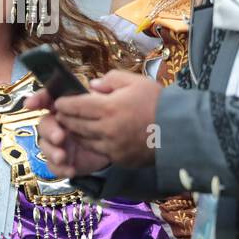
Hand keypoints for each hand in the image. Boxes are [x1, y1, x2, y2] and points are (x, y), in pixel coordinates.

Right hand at [26, 89, 112, 178]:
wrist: (117, 146)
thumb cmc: (108, 120)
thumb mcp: (106, 103)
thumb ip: (101, 92)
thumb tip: (94, 86)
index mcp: (65, 108)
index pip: (48, 99)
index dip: (37, 99)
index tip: (30, 104)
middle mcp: (57, 124)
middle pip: (44, 124)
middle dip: (49, 131)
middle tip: (60, 137)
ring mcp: (58, 144)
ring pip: (45, 146)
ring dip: (51, 151)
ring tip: (62, 157)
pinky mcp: (63, 161)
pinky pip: (54, 166)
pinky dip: (59, 169)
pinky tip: (70, 170)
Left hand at [42, 71, 161, 168]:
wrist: (180, 130)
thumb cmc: (158, 102)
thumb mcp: (135, 81)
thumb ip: (111, 80)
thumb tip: (92, 86)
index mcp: (109, 108)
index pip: (76, 106)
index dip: (65, 104)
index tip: (58, 102)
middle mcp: (106, 129)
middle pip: (76, 124)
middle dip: (66, 118)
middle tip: (60, 114)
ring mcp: (112, 147)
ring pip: (84, 140)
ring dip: (75, 132)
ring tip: (71, 125)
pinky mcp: (120, 158)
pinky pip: (98, 150)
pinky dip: (90, 143)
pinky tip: (89, 137)